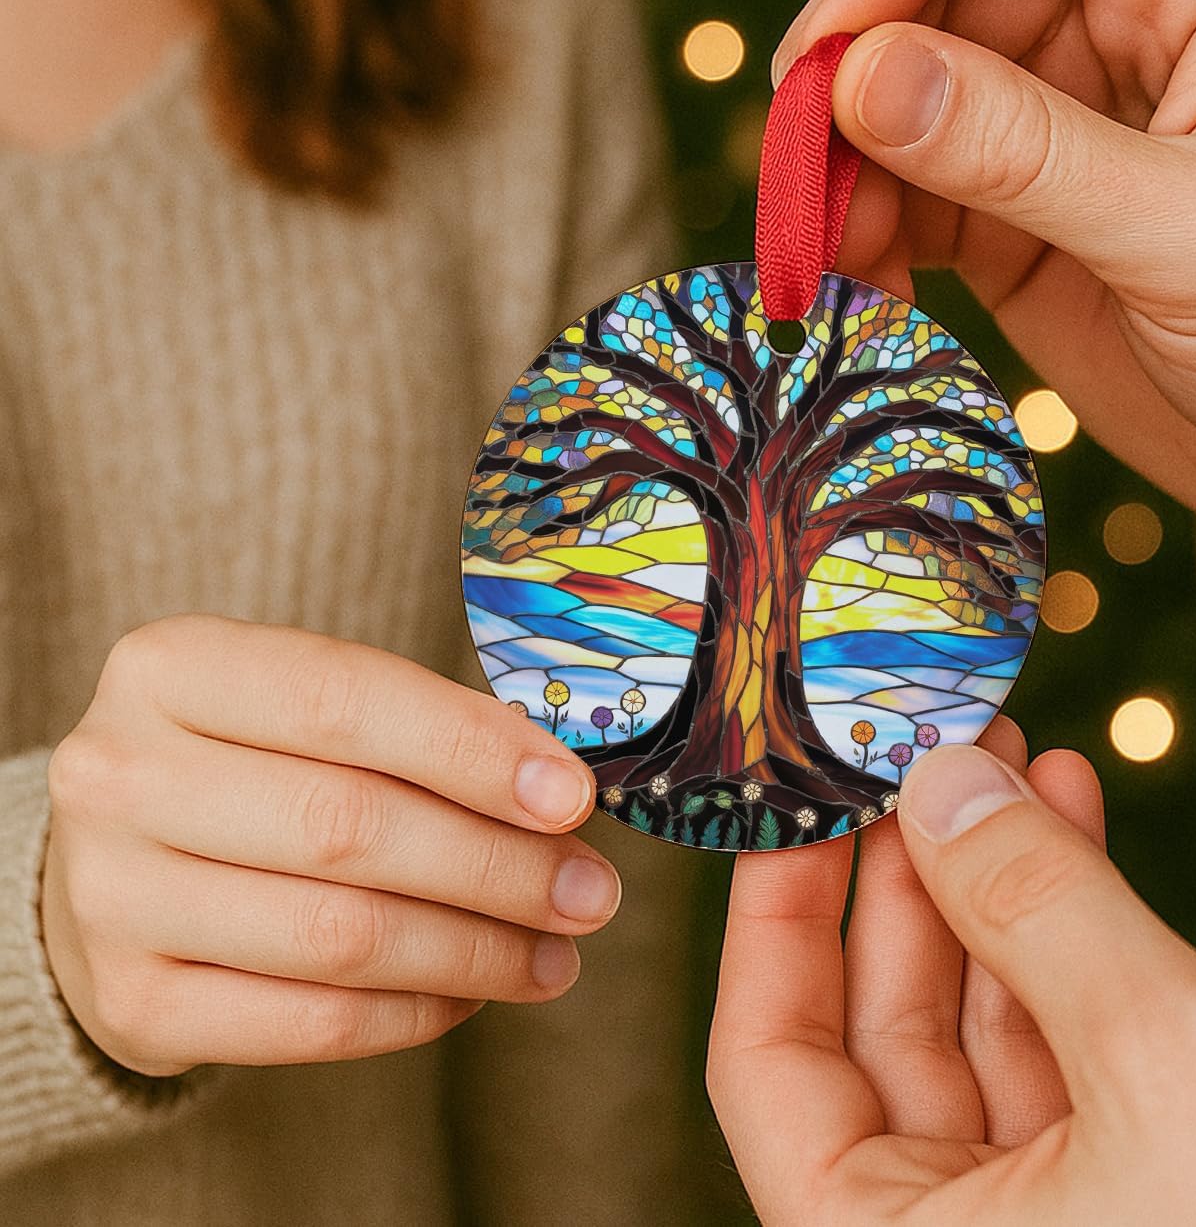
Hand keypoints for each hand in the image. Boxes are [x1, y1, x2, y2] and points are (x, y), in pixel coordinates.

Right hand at [42, 615, 618, 1075]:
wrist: (125, 859)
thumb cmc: (256, 760)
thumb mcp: (314, 707)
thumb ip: (424, 730)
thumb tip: (560, 790)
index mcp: (172, 667)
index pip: (344, 701)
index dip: (471, 751)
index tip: (573, 797)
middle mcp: (118, 774)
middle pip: (347, 826)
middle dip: (496, 866)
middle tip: (590, 891)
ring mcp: (109, 896)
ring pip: (336, 934)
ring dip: (474, 950)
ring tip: (556, 955)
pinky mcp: (129, 1003)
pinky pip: (305, 1024)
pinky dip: (412, 1013)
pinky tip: (474, 993)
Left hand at [708, 726, 1195, 1225]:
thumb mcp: (1167, 1064)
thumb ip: (1038, 907)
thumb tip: (938, 775)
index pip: (768, 1060)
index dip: (775, 911)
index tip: (804, 789)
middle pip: (878, 1022)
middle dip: (911, 865)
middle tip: (927, 743)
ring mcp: (1042, 1218)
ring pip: (977, 1018)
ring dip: (995, 876)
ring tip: (1011, 752)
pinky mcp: (1130, 1191)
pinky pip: (1063, 1039)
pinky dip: (1068, 930)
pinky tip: (1072, 818)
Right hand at [778, 0, 1195, 576]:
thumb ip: (1026, 152)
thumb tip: (857, 76)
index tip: (831, 47)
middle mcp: (1109, 18)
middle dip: (848, 72)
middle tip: (796, 168)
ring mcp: (1050, 121)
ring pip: (894, 96)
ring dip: (839, 167)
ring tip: (822, 254)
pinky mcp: (1009, 215)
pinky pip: (899, 196)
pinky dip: (859, 237)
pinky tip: (854, 293)